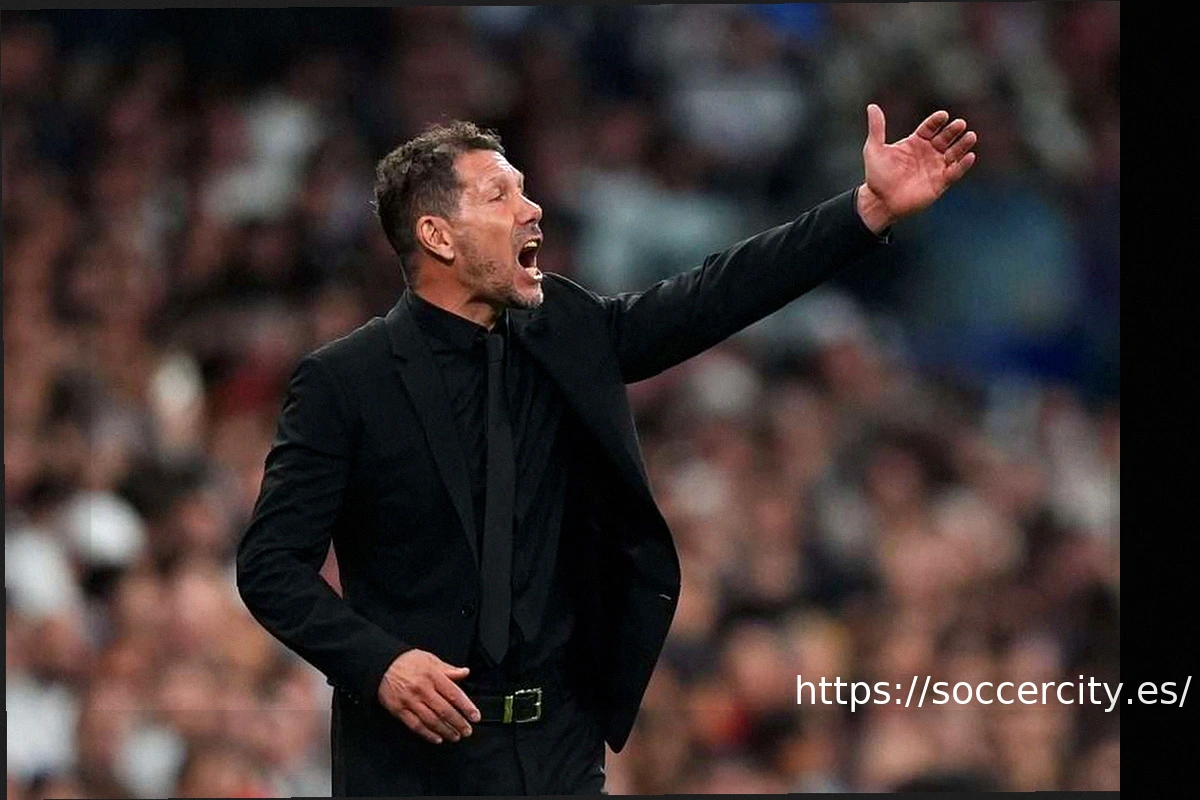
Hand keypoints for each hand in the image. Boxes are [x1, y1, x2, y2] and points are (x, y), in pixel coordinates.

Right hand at [377, 649, 480, 743]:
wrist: (381, 664)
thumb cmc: (406, 661)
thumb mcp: (430, 659)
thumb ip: (448, 669)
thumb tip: (465, 672)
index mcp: (432, 676)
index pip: (454, 694)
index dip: (466, 707)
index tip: (475, 716)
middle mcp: (422, 689)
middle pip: (444, 710)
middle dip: (458, 723)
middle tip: (467, 730)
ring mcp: (410, 701)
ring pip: (431, 721)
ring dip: (446, 731)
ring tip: (455, 736)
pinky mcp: (399, 710)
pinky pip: (416, 725)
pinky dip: (428, 734)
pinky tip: (437, 738)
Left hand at [856, 104, 977, 233]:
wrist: (880, 201)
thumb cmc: (877, 176)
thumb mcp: (874, 149)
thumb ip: (877, 128)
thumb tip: (872, 106)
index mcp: (915, 142)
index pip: (930, 128)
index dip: (936, 121)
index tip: (943, 115)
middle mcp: (928, 153)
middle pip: (945, 138)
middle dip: (953, 131)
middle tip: (960, 124)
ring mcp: (935, 167)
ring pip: (954, 153)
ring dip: (963, 145)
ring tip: (971, 136)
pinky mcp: (940, 183)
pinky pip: (955, 172)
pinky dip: (963, 165)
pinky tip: (970, 156)